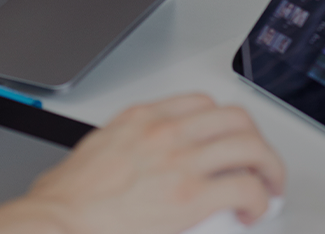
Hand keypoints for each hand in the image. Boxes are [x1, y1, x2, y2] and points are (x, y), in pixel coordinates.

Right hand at [0, 95, 283, 233]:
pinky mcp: (191, 197)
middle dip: (256, 141)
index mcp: (140, 119)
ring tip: (268, 187)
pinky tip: (253, 212)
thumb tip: (135, 163)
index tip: (229, 140)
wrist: (56, 223)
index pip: (201, 103)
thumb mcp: (96, 150)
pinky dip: (259, 200)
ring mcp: (180, 161)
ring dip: (268, 168)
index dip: (224, 123)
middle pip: (235, 118)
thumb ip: (124, 147)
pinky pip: (246, 188)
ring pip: (250, 147)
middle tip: (261, 164)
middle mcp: (165, 132)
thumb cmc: (65, 200)